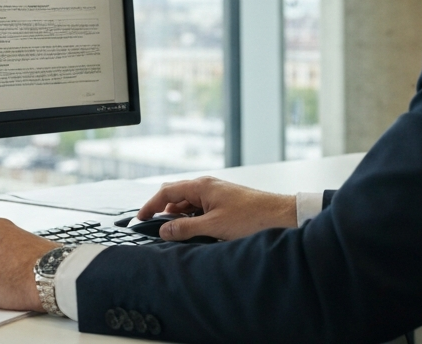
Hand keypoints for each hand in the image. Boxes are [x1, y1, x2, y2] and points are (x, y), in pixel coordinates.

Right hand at [137, 177, 295, 241]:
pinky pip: (200, 209)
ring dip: (179, 217)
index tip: (141, 218)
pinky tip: (194, 232)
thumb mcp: (213, 226)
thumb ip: (185, 229)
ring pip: (188, 204)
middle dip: (163, 211)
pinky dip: (192, 219)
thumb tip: (164, 231)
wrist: (281, 216)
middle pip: (176, 196)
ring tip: (175, 234)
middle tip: (155, 227)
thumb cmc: (252, 217)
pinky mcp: (224, 203)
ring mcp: (216, 194)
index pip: (166, 192)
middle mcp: (207, 186)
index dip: (150, 205)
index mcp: (202, 186)